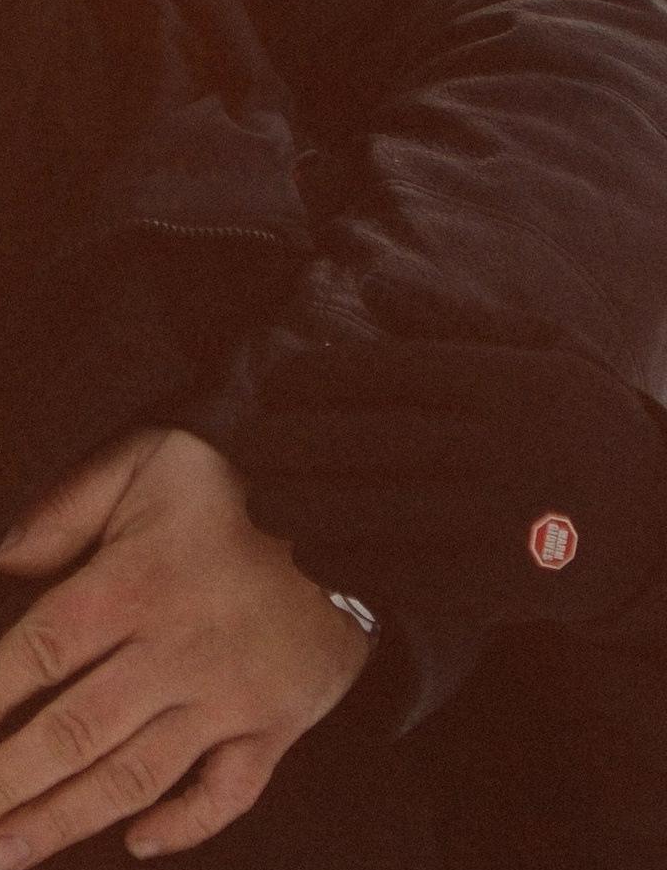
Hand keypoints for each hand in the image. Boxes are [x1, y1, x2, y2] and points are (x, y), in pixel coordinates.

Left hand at [0, 428, 372, 869]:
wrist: (359, 512)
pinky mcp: (278, 726)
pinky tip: (134, 846)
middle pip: (75, 730)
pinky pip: (230, 794)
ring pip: (136, 776)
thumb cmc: (235, 482)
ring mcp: (230, 697)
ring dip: (64, 820)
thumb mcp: (144, 461)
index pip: (40, 652)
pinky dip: (185, 826)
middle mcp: (177, 651)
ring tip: (1, 856)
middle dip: (4, 782)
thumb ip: (65, 509)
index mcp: (135, 584)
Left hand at [234, 333, 666, 633]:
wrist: (656, 528)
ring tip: (260, 502)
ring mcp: (497, 525)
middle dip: (292, 446)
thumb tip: (370, 282)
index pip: (390, 376)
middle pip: (370, 445)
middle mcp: (503, 452)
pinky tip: (309, 552)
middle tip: (243, 447)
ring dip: (303, 510)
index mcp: (508, 385)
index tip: (272, 384)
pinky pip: (400, 576)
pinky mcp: (494, 588)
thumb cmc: (579, 426)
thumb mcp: (543, 352)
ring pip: (375, 515)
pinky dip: (345, 565)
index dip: (317, 380)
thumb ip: (454, 319)